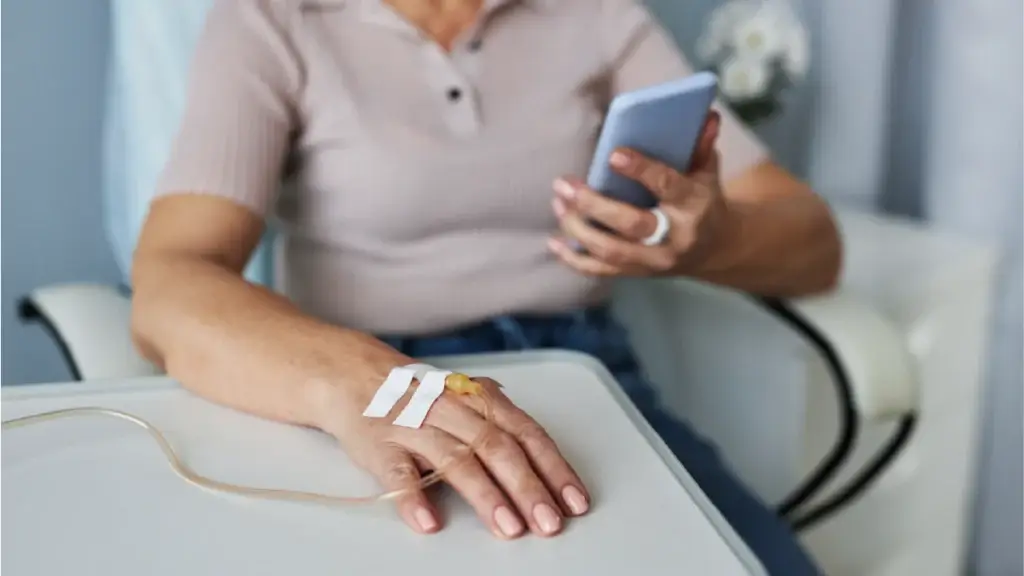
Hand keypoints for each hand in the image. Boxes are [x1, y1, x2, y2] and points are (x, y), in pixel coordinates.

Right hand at [314, 351, 589, 539]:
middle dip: (528, 487)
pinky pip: (397, 472)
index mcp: (478, 400)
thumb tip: (540, 445)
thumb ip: (499, 415)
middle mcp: (451, 410)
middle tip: (549, 522)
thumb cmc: (415, 393)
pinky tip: (430, 521)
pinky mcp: (378, 445)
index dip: (553, 468)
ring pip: (455, 459)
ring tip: (509, 527)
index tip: (574, 501)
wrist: (351, 375)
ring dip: (486, 495)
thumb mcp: (464, 394)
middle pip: (497, 447)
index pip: (526, 433)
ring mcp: (414, 427)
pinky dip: (413, 497)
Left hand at [548, 112, 732, 276]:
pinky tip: (554, 242)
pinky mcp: (638, 273)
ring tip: (558, 204)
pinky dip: (574, 259)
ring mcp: (654, 260)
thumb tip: (705, 115)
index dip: (641, 171)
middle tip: (564, 184)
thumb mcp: (707, 171)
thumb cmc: (702, 199)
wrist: (714, 248)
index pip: (667, 186)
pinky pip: (602, 271)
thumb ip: (701, 145)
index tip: (613, 154)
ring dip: (578, 229)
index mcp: (694, 205)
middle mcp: (674, 237)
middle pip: (632, 224)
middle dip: (594, 205)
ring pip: (612, 250)